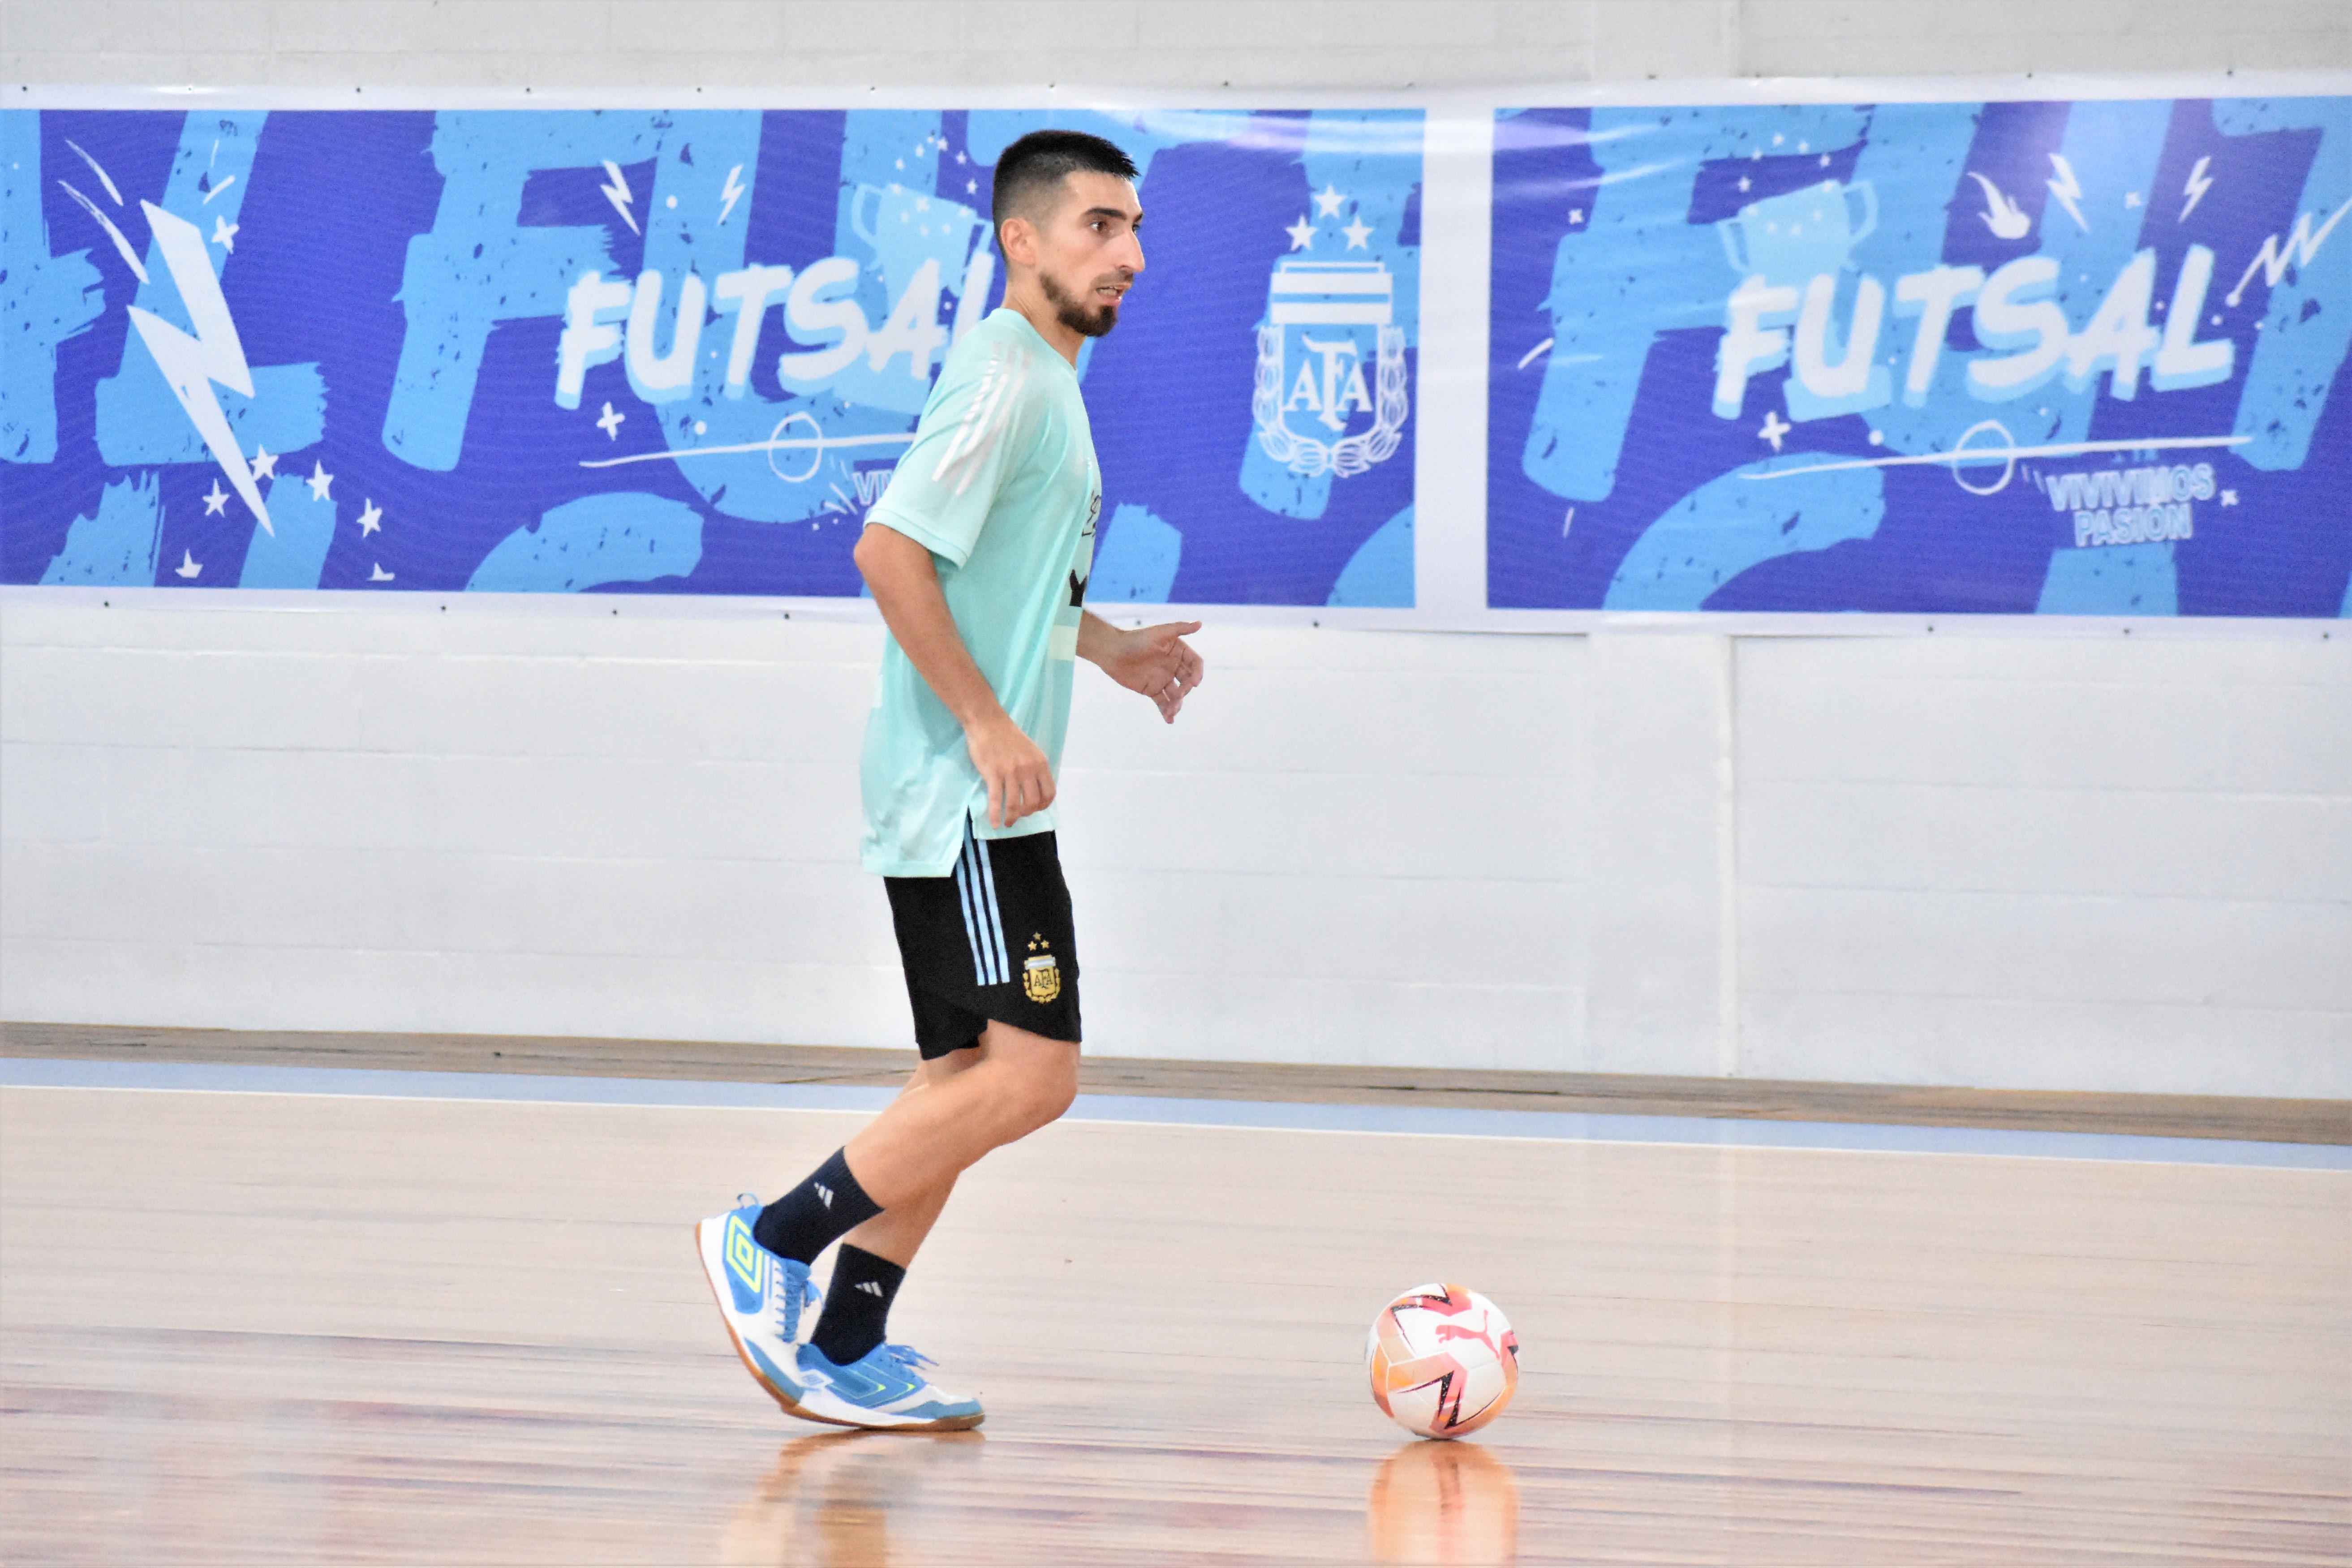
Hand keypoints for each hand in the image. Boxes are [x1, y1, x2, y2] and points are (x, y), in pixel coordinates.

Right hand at [966, 712, 1055, 827]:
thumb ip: (1035, 769)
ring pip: (1015, 805)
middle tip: (1019, 815)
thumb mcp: (1030, 751)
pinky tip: (995, 823)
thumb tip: (1035, 789)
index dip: (1043, 806)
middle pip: (1033, 802)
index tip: (1035, 809)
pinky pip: (996, 800)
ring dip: (1012, 818)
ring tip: (1008, 822)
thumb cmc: (1008, 736)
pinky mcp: (993, 774)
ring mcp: (1011, 772)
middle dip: (1027, 813)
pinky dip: (995, 815)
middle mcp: (1028, 769)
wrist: (988, 722)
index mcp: (1040, 763)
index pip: (1049, 793)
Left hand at [1089, 619, 1205, 722]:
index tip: (1195, 683)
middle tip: (1179, 695)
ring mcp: (1163, 679)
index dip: (1197, 673)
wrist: (1112, 651)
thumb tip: (1200, 623)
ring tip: (1172, 711)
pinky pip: (1163, 702)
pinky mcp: (1152, 690)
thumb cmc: (1135, 638)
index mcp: (1178, 651)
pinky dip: (1166, 712)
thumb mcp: (1160, 632)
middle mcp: (1173, 666)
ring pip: (1176, 694)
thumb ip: (1180, 628)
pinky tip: (1169, 720)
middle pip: (1187, 680)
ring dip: (1177, 703)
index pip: (1195, 663)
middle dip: (1186, 689)